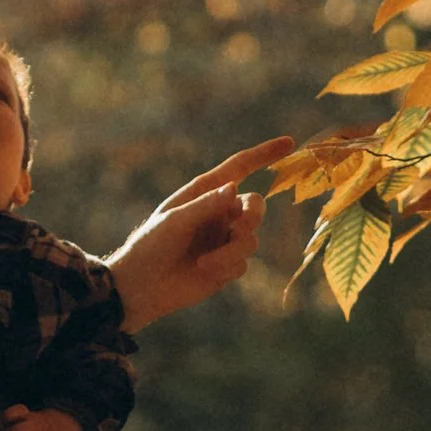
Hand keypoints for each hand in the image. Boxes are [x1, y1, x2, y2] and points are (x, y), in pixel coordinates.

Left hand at [108, 136, 291, 332]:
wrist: (141, 287)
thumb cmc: (151, 245)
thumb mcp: (175, 220)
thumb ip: (206, 205)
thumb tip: (235, 187)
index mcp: (204, 193)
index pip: (239, 168)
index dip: (264, 155)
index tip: (289, 143)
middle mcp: (218, 213)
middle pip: (255, 206)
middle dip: (252, 217)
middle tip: (239, 228)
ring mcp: (224, 240)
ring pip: (251, 239)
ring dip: (232, 250)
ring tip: (206, 262)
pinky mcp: (227, 265)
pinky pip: (243, 262)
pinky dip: (226, 265)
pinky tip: (204, 270)